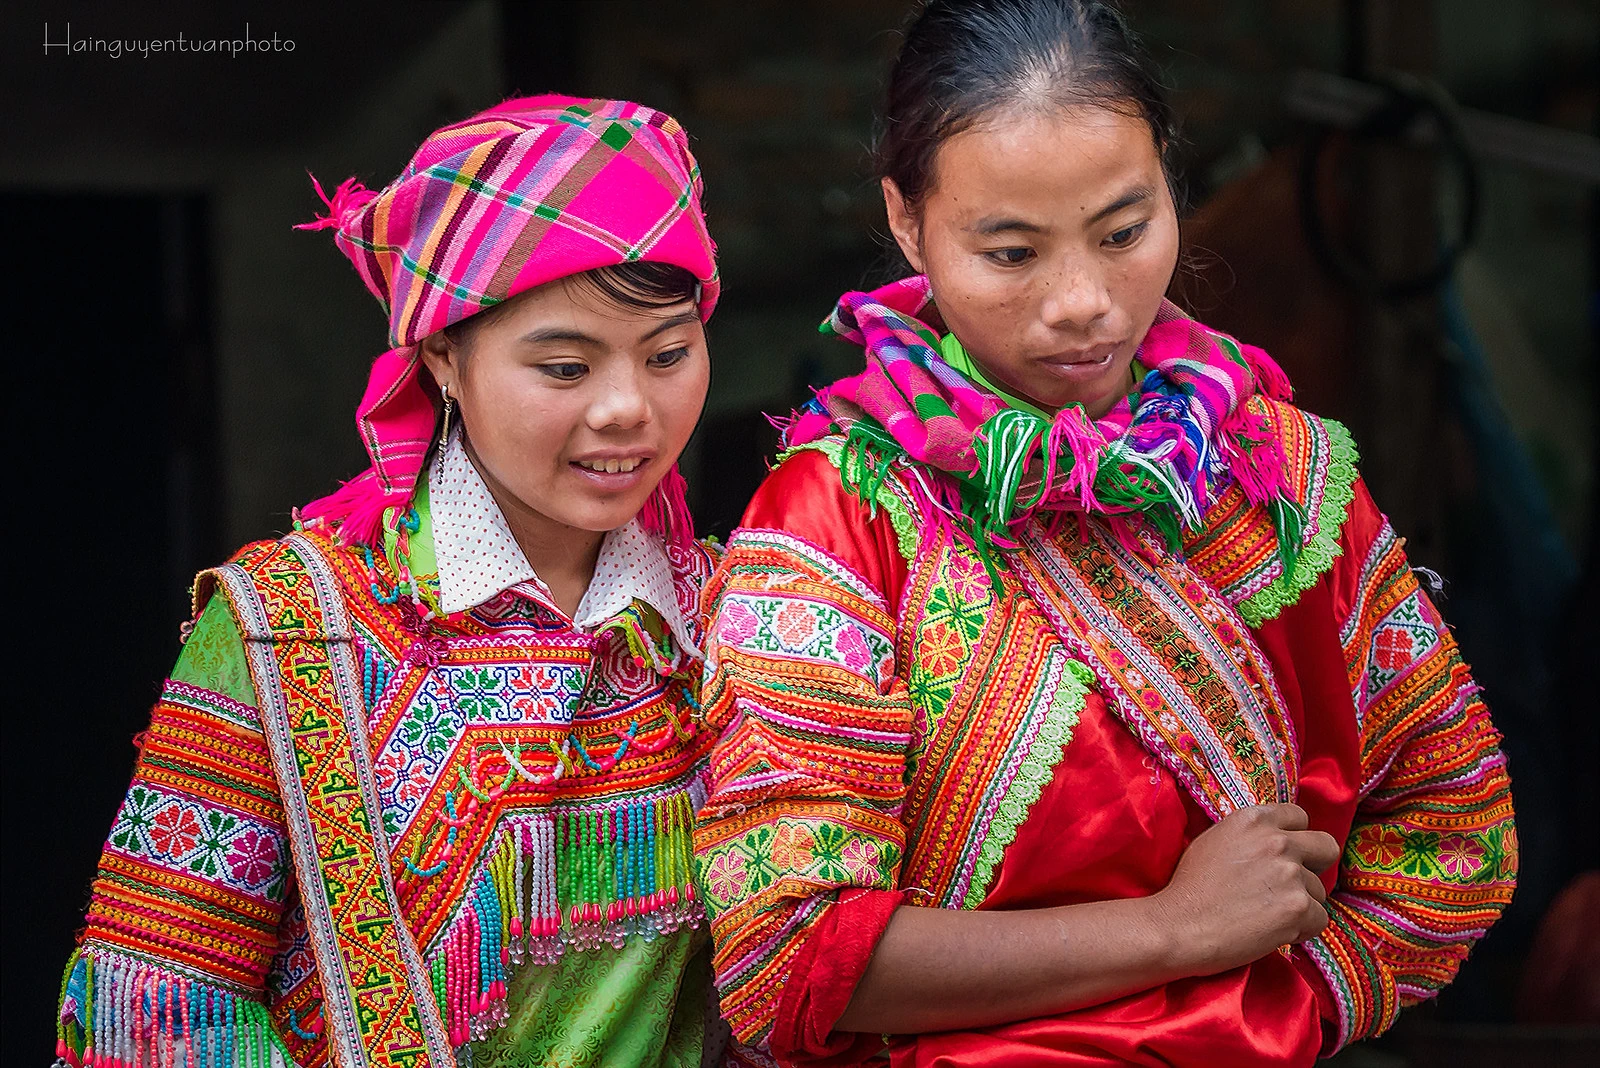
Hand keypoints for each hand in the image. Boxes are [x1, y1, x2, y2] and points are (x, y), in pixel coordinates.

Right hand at [1152, 803, 1341, 975]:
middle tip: (1291, 885)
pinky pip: (1318, 919)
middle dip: (1315, 866)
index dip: (1294, 838)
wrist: (1179, 926)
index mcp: (1253, 819)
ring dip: (1300, 904)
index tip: (1283, 856)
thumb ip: (1250, 836)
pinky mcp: (1298, 908)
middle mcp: (1277, 841)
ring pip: (1319, 890)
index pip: (1299, 816)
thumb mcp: (1215, 841)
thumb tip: (1275, 842)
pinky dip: (1300, 930)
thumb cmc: (1189, 888)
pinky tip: (1271, 931)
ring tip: (1266, 915)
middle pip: (1326, 847)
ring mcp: (1290, 874)